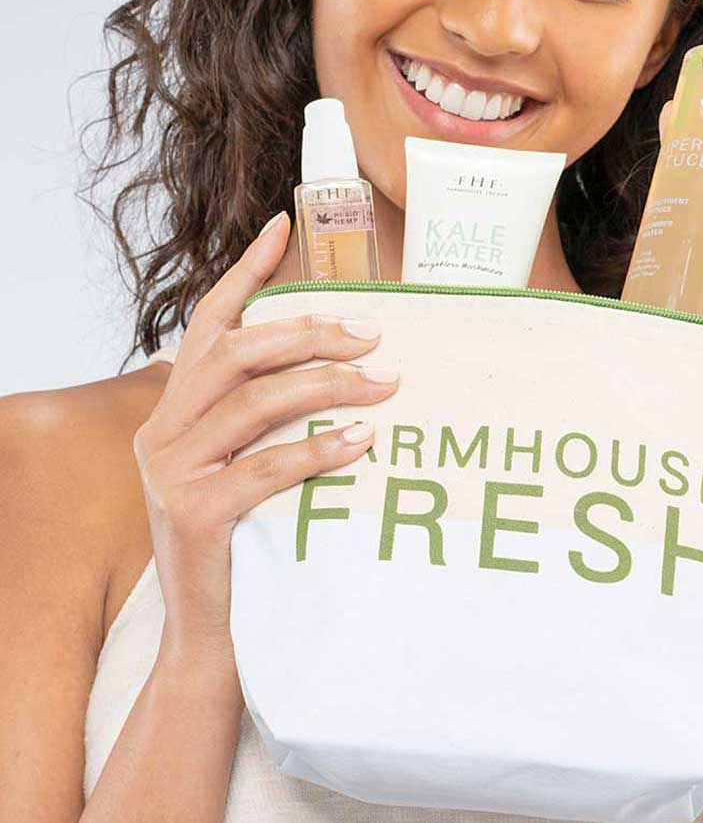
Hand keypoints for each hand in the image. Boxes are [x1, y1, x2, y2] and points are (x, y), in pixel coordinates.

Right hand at [131, 212, 399, 668]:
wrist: (211, 631)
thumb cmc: (245, 539)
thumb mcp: (242, 466)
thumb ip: (267, 418)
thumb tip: (343, 367)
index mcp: (176, 408)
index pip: (210, 324)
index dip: (246, 272)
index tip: (285, 224)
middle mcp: (164, 429)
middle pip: (237, 352)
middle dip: (308, 332)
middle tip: (372, 332)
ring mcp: (172, 472)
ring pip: (254, 401)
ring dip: (327, 384)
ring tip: (385, 382)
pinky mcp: (194, 514)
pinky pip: (266, 465)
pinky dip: (320, 447)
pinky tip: (364, 439)